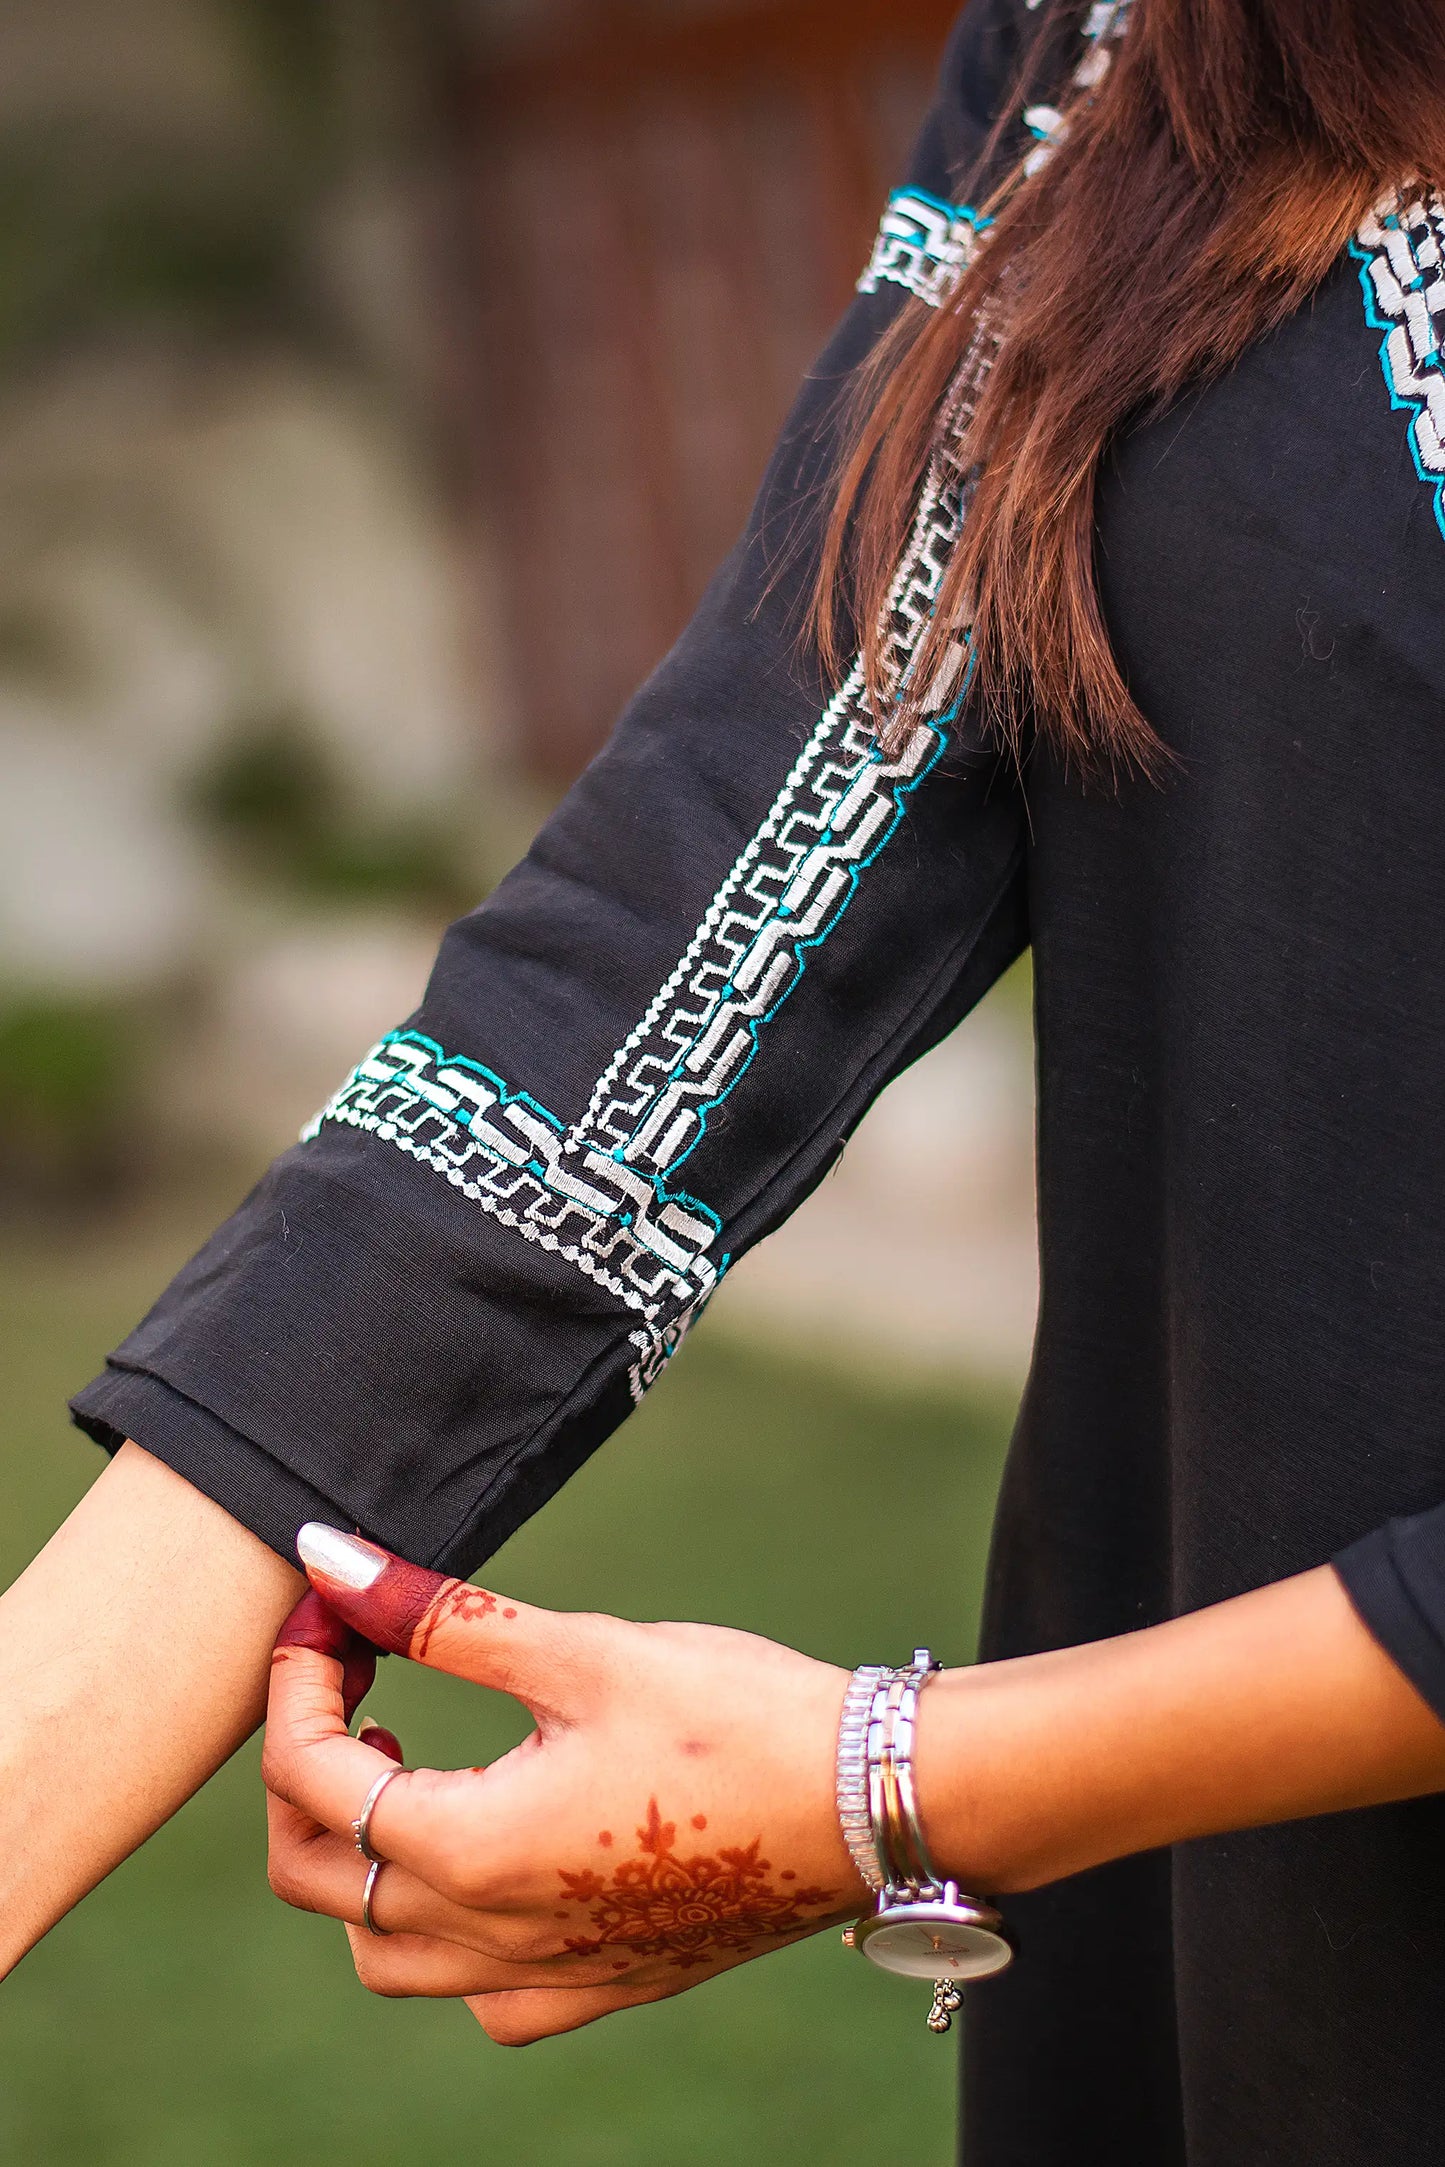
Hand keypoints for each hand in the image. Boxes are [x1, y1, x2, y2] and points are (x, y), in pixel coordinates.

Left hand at [262, 1527, 864, 2043]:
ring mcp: (547, 1977)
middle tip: (361, 1679)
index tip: (334, 1613)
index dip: (298, 1681)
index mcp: (472, 1850)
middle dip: (308, 1770)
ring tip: (418, 1762)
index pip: (312, 1777)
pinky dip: (445, 1933)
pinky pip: (477, 1995)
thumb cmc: (734, 1714)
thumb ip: (442, 1614)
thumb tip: (328, 1558)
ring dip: (362, 1859)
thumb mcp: (583, 1649)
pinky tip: (494, 1855)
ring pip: (381, 1953)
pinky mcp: (602, 1988)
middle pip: (318, 1879)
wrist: (873, 1802)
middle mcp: (491, 1937)